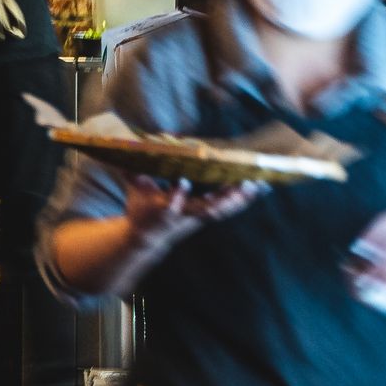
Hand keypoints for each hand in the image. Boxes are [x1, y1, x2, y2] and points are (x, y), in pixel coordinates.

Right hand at [124, 175, 264, 250]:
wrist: (148, 238)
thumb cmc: (140, 209)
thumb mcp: (133, 190)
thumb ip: (131, 171)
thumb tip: (124, 147)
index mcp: (163, 210)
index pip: (170, 203)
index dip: (177, 194)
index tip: (182, 181)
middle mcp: (184, 215)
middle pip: (206, 209)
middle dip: (223, 198)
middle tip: (240, 186)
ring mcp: (198, 217)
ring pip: (222, 209)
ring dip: (240, 198)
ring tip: (257, 184)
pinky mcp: (208, 215)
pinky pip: (229, 208)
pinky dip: (244, 198)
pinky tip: (260, 188)